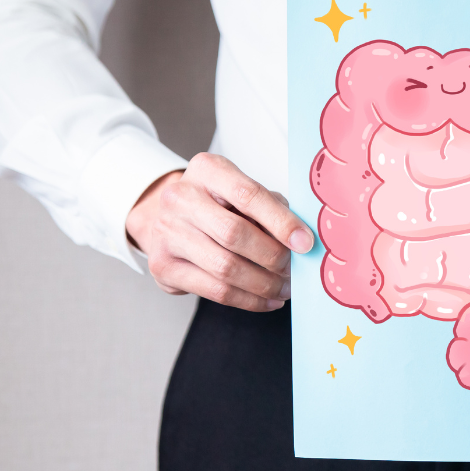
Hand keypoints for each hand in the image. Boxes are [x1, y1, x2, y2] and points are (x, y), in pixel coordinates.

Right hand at [125, 153, 313, 311]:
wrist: (167, 217)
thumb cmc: (217, 203)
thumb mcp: (243, 192)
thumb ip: (271, 208)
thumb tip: (302, 240)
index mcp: (207, 170)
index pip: (248, 195)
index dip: (281, 222)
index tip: (305, 243)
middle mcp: (180, 197)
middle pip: (235, 234)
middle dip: (273, 256)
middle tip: (294, 269)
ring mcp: (167, 232)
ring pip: (225, 268)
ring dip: (264, 284)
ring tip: (285, 288)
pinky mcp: (163, 266)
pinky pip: (215, 291)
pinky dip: (249, 300)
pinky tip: (268, 300)